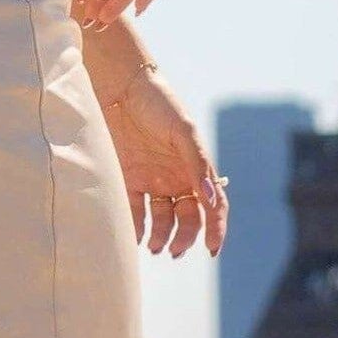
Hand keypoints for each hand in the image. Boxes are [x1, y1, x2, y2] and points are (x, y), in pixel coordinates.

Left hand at [95, 65, 226, 258]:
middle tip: (174, 250)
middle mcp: (176, 178)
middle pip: (187, 218)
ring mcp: (152, 180)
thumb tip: (210, 200)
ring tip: (155, 247)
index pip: (212, 206)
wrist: (121, 87)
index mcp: (195, 169)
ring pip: (162, 219)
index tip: (211, 248)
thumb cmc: (159, 103)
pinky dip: (136, 226)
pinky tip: (135, 237)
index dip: (215, 228)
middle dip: (184, 237)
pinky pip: (134, 210)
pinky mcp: (127, 179)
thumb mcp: (183, 132)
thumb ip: (197, 166)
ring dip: (161, 237)